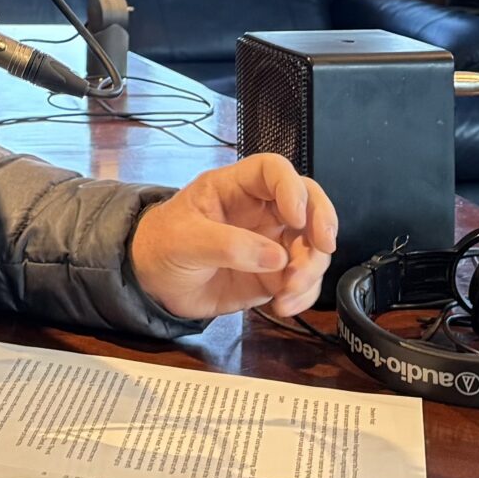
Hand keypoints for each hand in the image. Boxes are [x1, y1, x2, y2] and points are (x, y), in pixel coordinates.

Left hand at [127, 154, 337, 320]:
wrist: (153, 285)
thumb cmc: (162, 246)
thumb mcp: (185, 241)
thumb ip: (228, 246)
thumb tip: (276, 258)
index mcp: (234, 188)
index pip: (273, 170)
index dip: (292, 188)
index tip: (296, 217)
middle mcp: (260, 211)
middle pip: (308, 202)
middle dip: (322, 223)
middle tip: (324, 247)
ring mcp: (270, 243)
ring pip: (312, 245)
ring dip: (311, 269)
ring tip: (287, 292)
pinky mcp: (274, 275)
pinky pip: (303, 281)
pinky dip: (303, 295)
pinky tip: (283, 307)